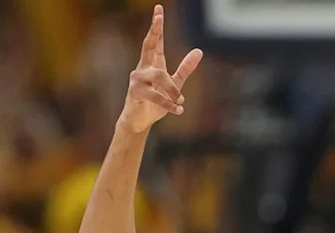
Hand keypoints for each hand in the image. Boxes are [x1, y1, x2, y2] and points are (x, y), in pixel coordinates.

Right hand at [120, 5, 202, 132]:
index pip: (155, 41)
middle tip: (158, 16)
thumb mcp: (175, 82)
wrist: (141, 120)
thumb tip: (199, 50)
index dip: (157, 26)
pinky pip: (156, 96)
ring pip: (160, 76)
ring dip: (173, 91)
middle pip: (148, 45)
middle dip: (154, 31)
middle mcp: (143, 68)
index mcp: (153, 63)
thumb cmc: (156, 101)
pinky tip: (178, 110)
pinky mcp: (135, 93)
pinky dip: (169, 104)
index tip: (159, 10)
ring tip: (180, 101)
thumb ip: (185, 67)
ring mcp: (137, 79)